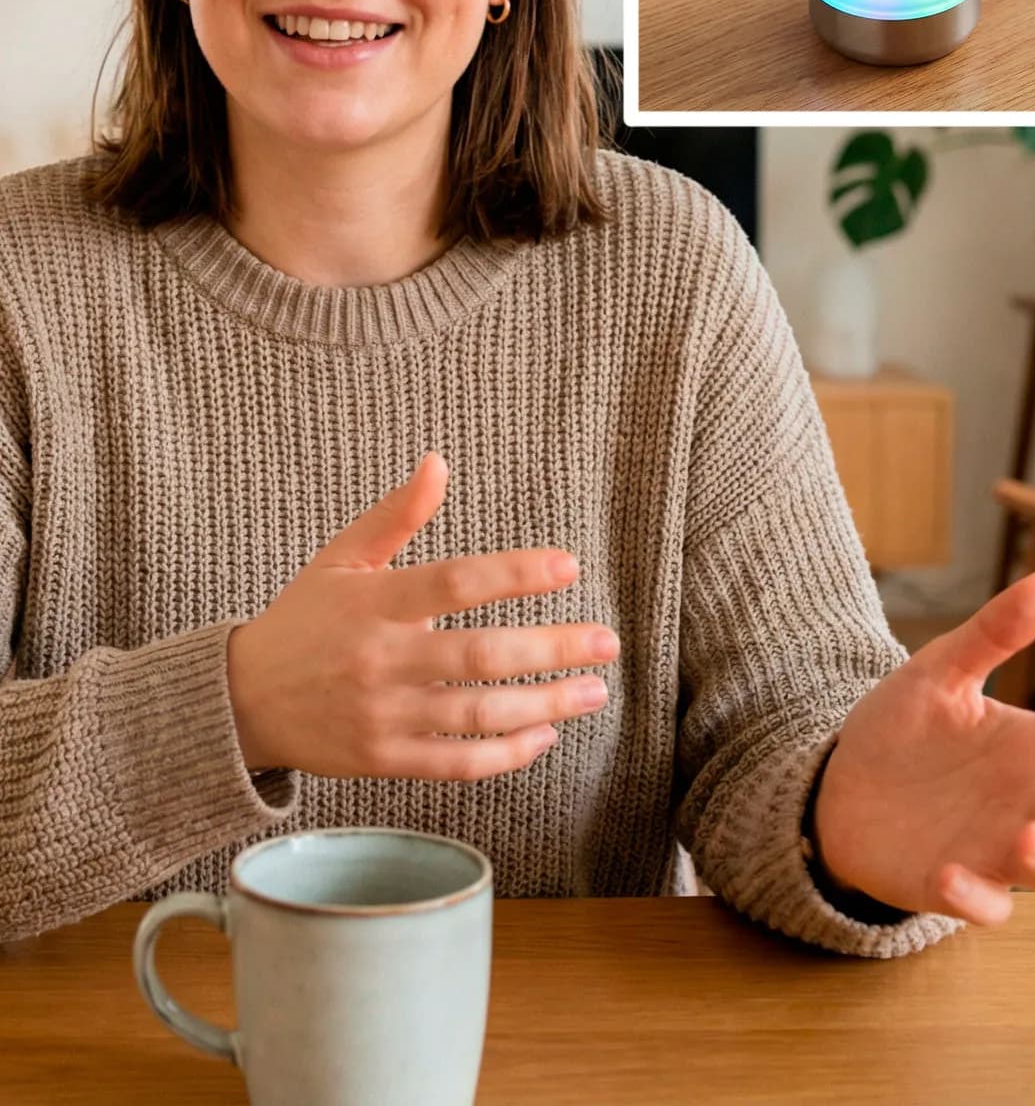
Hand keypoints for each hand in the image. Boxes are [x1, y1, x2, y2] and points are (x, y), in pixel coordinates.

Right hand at [224, 453, 619, 778]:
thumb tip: (438, 461)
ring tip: (593, 691)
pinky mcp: (382, 761)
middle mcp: (379, 660)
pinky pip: (456, 763)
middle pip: (479, 656)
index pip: (454, 582)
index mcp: (373, 603)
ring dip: (545, 705)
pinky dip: (506, 755)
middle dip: (552, 649)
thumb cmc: (305, 620)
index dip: (515, 573)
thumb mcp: (341, 560)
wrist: (238, 702)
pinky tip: (545, 736)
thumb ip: (395, 516)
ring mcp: (381, 715)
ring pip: (477, 715)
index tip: (569, 567)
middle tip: (607, 643)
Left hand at [811, 571, 1034, 924]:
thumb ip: (992, 633)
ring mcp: (998, 851)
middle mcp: (1034, 805)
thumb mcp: (941, 672)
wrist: (839, 790)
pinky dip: (975, 895)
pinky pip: (982, 904)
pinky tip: (951, 872)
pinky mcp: (955, 889)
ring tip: (1027, 836)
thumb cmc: (903, 730)